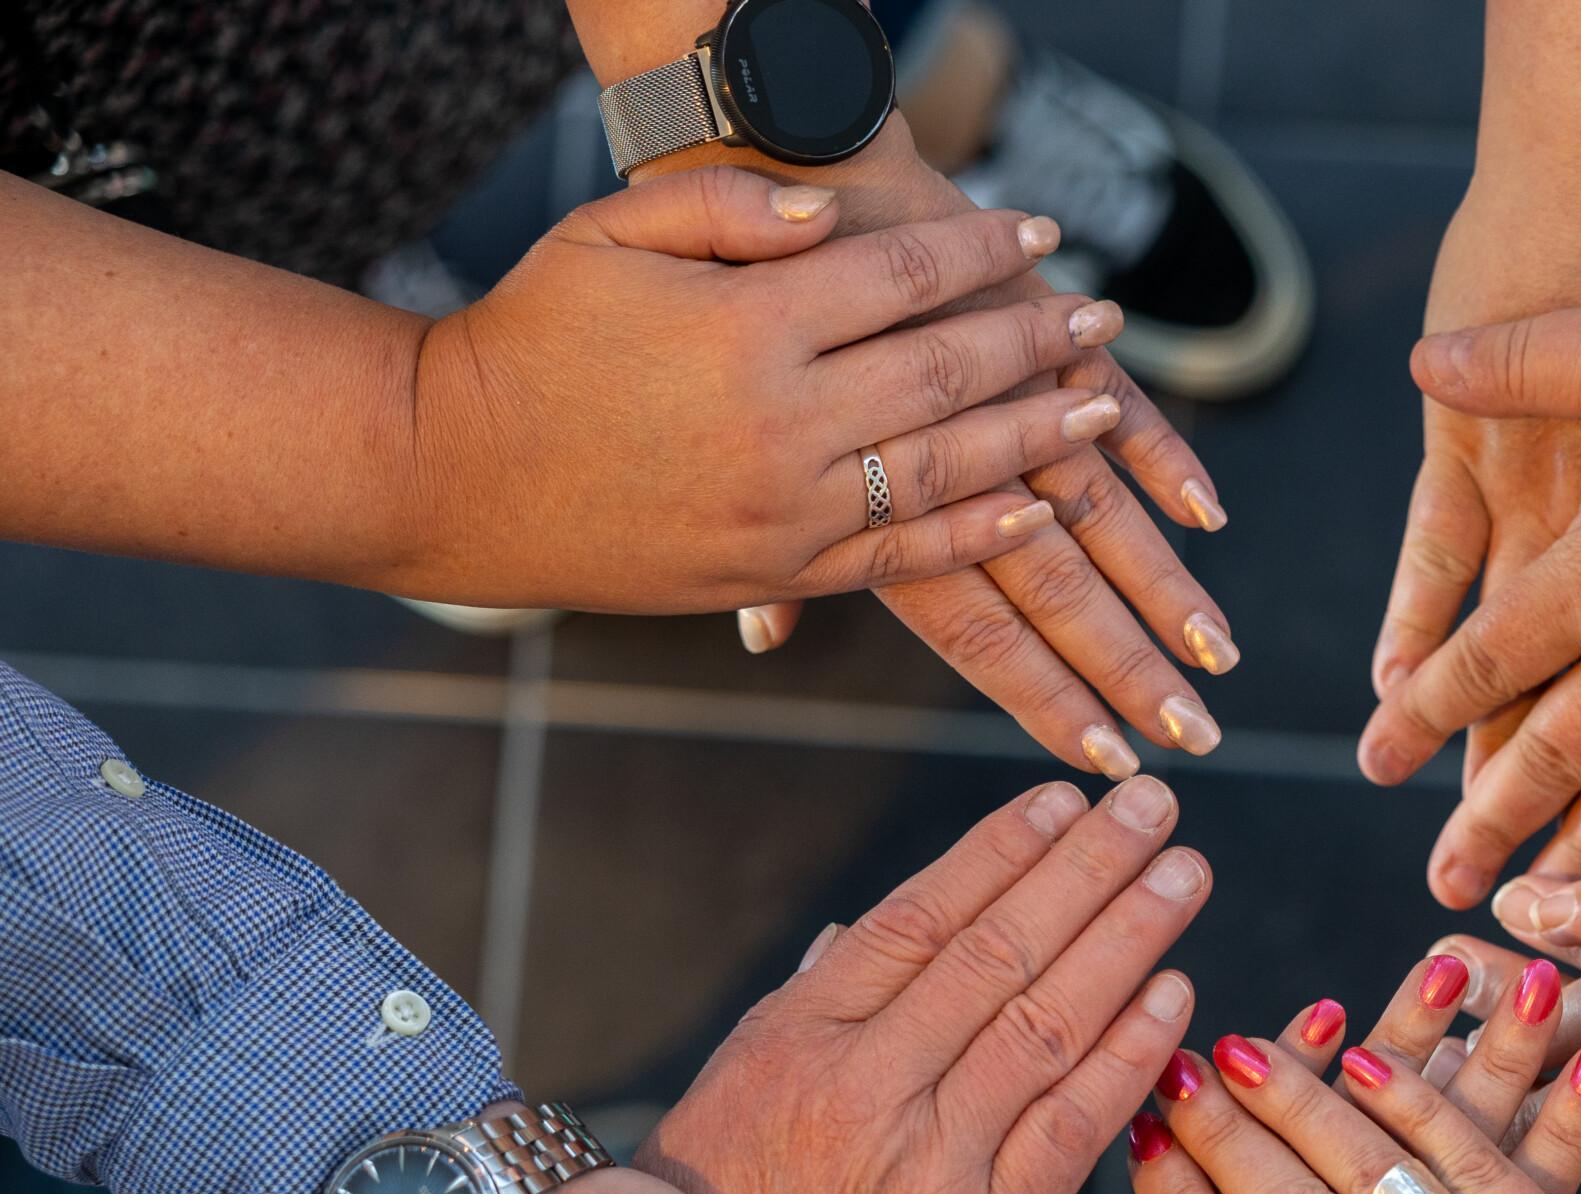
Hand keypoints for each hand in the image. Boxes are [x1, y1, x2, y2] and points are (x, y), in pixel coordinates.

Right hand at [405, 172, 1133, 611]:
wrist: (454, 473)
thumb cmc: (531, 336)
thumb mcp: (611, 233)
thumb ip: (730, 211)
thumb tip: (840, 214)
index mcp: (746, 326)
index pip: (901, 276)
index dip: (981, 252)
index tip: (1043, 236)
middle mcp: (780, 421)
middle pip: (945, 371)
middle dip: (1035, 340)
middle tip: (1104, 317)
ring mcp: (785, 508)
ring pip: (946, 468)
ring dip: (1036, 436)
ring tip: (1099, 405)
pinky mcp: (776, 572)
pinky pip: (902, 553)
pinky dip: (978, 530)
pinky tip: (1036, 505)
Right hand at [640, 779, 1209, 1193]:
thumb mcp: (727, 1107)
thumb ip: (804, 1017)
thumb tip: (851, 936)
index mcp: (796, 1041)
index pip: (919, 920)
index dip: (1001, 853)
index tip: (1062, 800)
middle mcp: (867, 1087)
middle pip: (998, 951)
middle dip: (1085, 868)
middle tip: (1153, 806)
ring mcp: (932, 1162)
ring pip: (1045, 1022)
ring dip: (1126, 938)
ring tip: (1182, 873)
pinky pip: (1072, 1127)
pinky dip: (1128, 1055)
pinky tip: (1174, 997)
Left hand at [656, 121, 1241, 776]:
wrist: (772, 164)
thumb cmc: (738, 314)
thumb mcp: (742, 440)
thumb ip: (771, 542)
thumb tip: (767, 640)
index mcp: (875, 511)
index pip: (979, 636)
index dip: (1046, 701)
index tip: (1107, 762)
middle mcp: (945, 464)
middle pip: (1054, 590)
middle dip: (1128, 669)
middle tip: (1194, 739)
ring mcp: (997, 393)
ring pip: (1093, 510)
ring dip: (1163, 586)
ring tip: (1220, 654)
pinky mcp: (1031, 322)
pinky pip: (1110, 398)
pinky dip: (1161, 455)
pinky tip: (1209, 518)